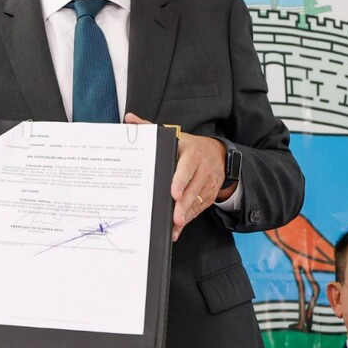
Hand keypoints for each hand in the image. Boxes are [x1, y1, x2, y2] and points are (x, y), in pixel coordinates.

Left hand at [125, 113, 227, 240]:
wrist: (218, 153)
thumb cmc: (189, 146)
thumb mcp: (174, 135)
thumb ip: (151, 128)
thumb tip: (129, 120)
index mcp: (192, 153)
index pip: (186, 169)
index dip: (180, 182)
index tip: (173, 194)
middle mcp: (203, 168)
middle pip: (192, 189)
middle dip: (183, 205)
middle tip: (175, 217)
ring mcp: (209, 182)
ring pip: (197, 200)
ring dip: (186, 214)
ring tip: (176, 225)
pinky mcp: (212, 193)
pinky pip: (201, 207)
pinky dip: (190, 217)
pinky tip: (179, 228)